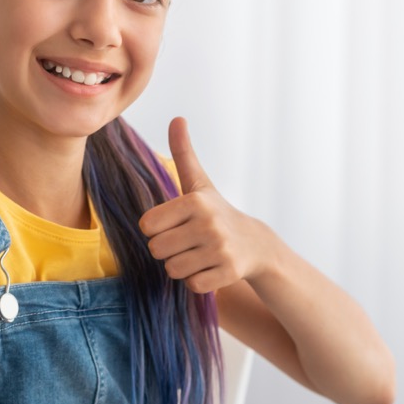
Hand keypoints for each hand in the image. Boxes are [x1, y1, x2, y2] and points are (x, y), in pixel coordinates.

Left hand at [139, 117, 268, 293]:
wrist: (256, 244)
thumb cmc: (217, 212)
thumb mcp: (199, 182)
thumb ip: (184, 153)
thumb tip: (177, 118)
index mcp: (195, 201)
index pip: (147, 226)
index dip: (157, 229)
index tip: (176, 224)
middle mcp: (208, 224)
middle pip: (157, 250)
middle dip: (168, 250)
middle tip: (188, 242)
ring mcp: (219, 250)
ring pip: (173, 270)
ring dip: (182, 266)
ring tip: (199, 254)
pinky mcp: (228, 273)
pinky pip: (192, 285)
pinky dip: (198, 281)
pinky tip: (210, 268)